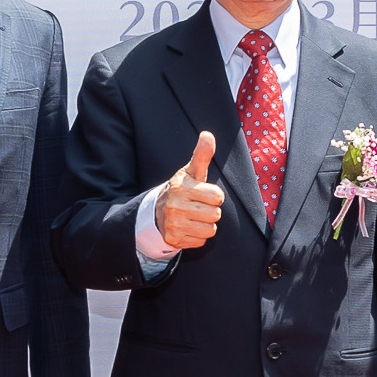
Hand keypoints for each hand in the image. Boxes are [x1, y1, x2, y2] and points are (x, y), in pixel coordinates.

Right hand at [155, 131, 225, 252]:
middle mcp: (175, 206)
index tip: (204, 193)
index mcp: (181, 187)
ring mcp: (173, 224)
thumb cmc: (182, 189)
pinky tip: (188, 227)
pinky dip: (198, 236)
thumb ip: (202, 154)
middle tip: (198, 206)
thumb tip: (207, 135)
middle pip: (215, 215)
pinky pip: (201, 241)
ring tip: (194, 217)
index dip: (214, 196)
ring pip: (210, 230)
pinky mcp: (174, 240)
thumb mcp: (191, 171)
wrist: (158, 211)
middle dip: (211, 211)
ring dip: (206, 225)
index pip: (218, 197)